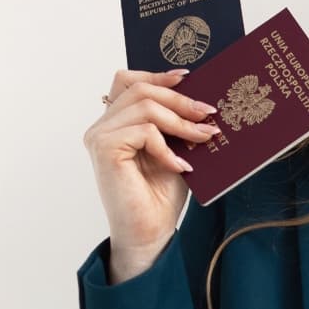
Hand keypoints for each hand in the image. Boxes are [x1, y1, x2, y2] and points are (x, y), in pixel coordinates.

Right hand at [82, 67, 222, 253]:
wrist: (150, 233)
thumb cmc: (160, 197)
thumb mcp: (174, 151)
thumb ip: (174, 125)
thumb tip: (201, 100)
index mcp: (115, 124)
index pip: (129, 82)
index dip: (157, 74)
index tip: (189, 78)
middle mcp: (102, 127)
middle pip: (140, 89)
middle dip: (179, 99)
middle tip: (208, 114)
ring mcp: (100, 136)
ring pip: (145, 106)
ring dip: (180, 122)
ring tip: (204, 138)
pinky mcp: (105, 149)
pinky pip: (144, 131)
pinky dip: (167, 147)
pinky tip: (180, 166)